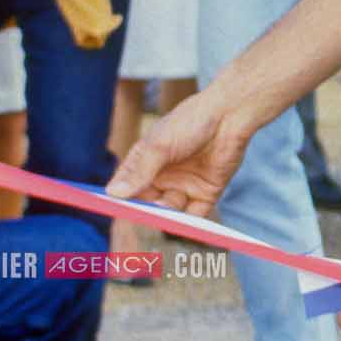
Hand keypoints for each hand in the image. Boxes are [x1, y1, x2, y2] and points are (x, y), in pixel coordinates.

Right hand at [106, 79, 258, 216]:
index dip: (119, 198)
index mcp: (146, 162)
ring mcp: (184, 186)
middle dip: (143, 211)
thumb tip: (114, 193)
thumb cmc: (190, 122)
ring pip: (169, 212)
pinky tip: (183, 224)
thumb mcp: (159, 145)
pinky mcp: (206, 193)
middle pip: (147, 203)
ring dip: (165, 216)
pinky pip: (194, 215)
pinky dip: (188, 224)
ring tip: (163, 211)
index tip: (111, 208)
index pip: (127, 185)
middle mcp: (163, 177)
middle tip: (139, 215)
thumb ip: (140, 171)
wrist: (229, 115)